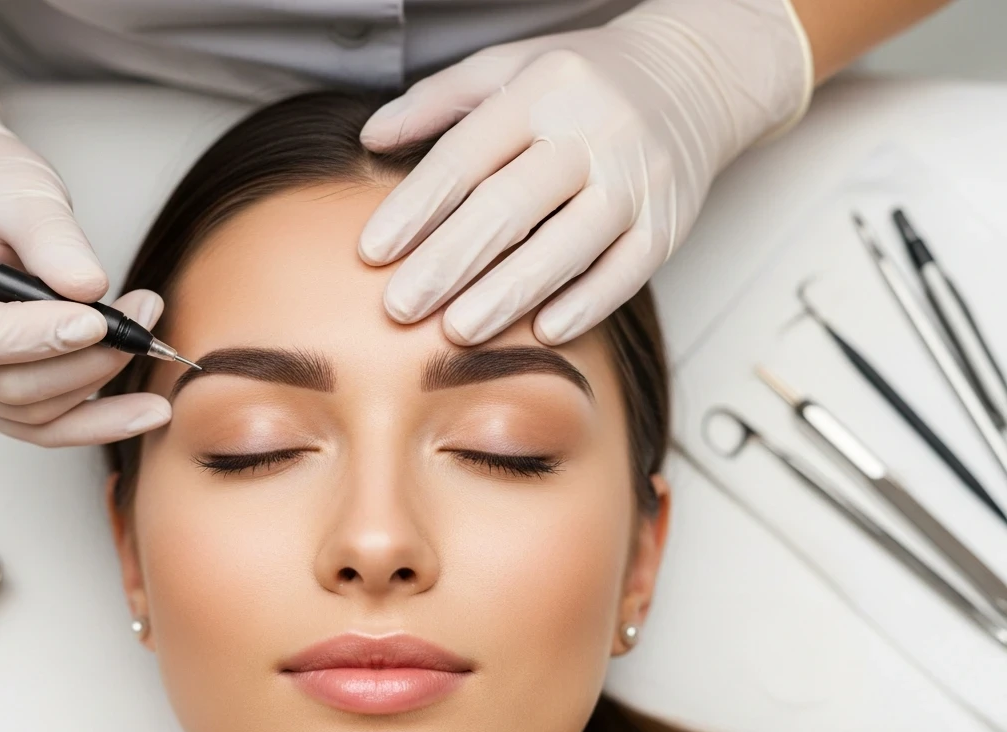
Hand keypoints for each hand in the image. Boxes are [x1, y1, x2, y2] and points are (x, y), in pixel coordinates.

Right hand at [0, 60, 169, 445]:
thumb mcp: (19, 190)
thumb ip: (51, 238)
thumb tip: (91, 288)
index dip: (33, 338)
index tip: (96, 320)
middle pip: (5, 386)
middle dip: (85, 360)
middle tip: (142, 319)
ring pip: (30, 414)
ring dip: (98, 383)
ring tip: (147, 338)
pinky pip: (41, 425)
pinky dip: (97, 422)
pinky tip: (145, 412)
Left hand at [358, 0, 812, 344]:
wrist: (693, 77)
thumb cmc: (583, 81)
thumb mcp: (507, 67)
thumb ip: (437, 101)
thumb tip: (371, 139)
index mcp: (542, 92)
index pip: (468, 155)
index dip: (416, 207)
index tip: (373, 252)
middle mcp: (593, 133)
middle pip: (512, 206)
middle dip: (451, 261)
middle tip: (401, 307)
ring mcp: (636, 180)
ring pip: (568, 245)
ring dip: (510, 293)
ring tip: (458, 331)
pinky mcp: (669, 224)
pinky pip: (626, 272)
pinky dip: (586, 304)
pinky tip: (544, 332)